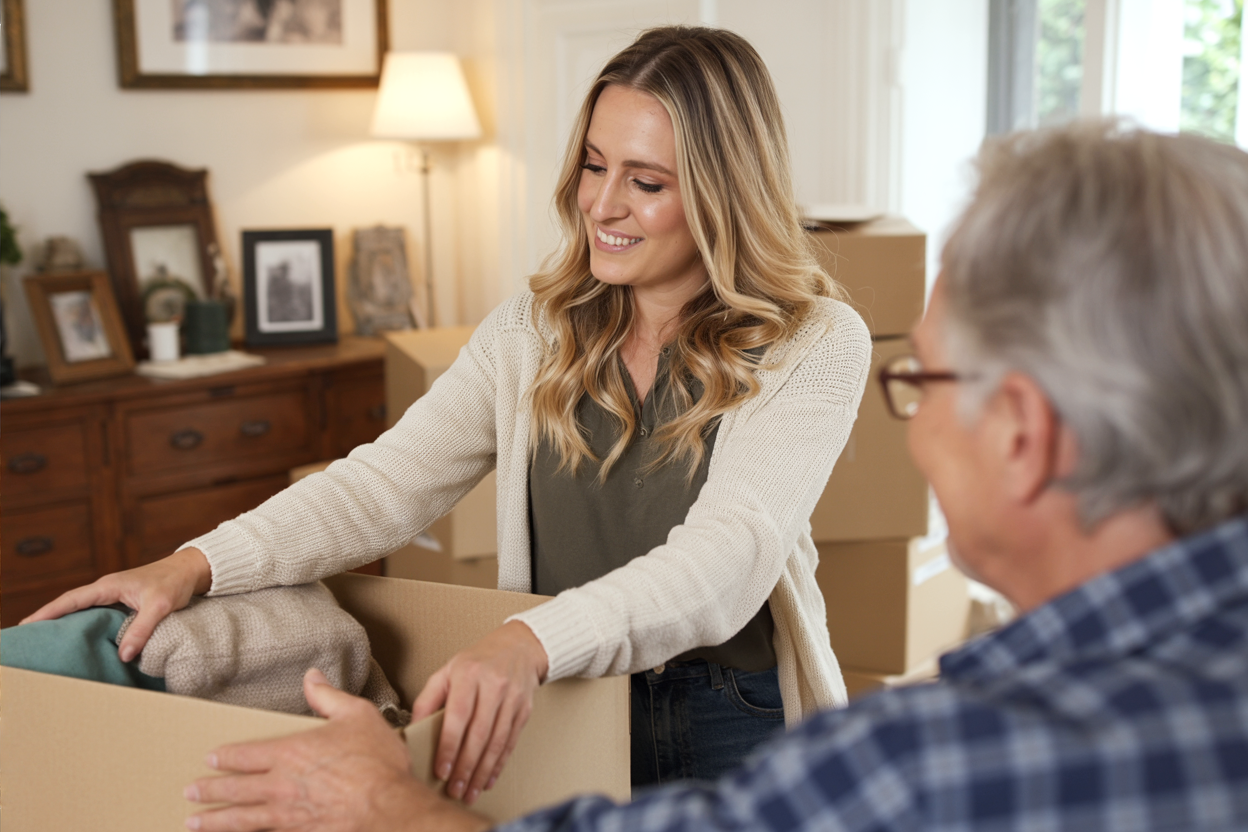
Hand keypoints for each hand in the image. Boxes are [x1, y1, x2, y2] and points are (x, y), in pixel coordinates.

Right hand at [19, 547, 211, 662]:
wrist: (191, 570)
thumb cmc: (175, 583)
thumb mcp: (160, 606)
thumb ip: (141, 629)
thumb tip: (123, 655)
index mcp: (109, 586)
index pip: (71, 599)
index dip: (48, 612)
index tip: (26, 624)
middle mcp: (107, 589)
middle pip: (70, 604)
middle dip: (47, 618)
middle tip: (27, 636)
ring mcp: (114, 595)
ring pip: (82, 609)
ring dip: (65, 621)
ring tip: (46, 640)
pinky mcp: (123, 602)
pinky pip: (96, 613)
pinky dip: (84, 623)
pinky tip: (79, 636)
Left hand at [186, 668, 490, 831]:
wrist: (390, 808)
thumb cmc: (377, 762)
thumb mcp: (358, 715)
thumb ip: (328, 696)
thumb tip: (312, 676)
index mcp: (291, 753)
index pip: (246, 755)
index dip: (226, 757)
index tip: (210, 758)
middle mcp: (282, 786)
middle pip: (235, 790)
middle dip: (209, 791)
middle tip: (190, 792)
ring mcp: (289, 815)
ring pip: (242, 819)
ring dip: (215, 821)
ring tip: (194, 823)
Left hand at [411, 621, 548, 804]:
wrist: (519, 647)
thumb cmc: (478, 661)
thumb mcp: (447, 671)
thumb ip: (428, 699)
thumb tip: (411, 730)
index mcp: (469, 674)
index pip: (458, 715)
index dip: (449, 746)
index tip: (441, 770)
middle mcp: (493, 685)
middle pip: (479, 733)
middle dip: (465, 766)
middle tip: (453, 790)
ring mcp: (512, 698)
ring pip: (496, 742)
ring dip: (482, 772)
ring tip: (469, 792)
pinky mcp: (524, 709)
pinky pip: (510, 742)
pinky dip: (498, 765)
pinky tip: (488, 780)